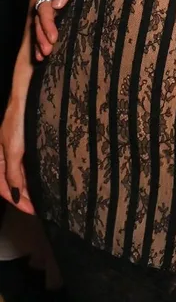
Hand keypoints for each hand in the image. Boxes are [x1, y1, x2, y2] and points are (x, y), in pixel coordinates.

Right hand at [0, 96, 34, 214]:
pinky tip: (39, 180)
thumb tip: (15, 194)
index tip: (31, 211)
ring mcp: (14, 149)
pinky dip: (31, 175)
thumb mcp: (15, 148)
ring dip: (28, 188)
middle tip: (37, 208)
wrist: (27, 95)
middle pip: (11, 183)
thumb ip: (14, 172)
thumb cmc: (18, 119)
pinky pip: (25, 165)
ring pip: (19, 175)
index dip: (17, 201)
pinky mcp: (24, 143)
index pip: (4, 187)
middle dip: (23, 197)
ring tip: (40, 199)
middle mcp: (4, 156)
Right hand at [35, 0, 93, 60]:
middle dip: (42, 36)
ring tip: (44, 56)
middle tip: (48, 51)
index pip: (45, 7)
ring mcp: (57, 5)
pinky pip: (49, 27)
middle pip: (40, 19)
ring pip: (41, 24)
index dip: (47, 23)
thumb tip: (56, 3)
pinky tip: (43, 54)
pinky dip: (43, 40)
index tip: (54, 37)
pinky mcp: (65, 12)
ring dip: (40, 41)